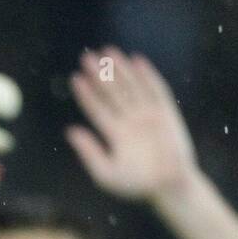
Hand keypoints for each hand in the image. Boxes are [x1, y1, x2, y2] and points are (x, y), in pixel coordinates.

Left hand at [68, 47, 198, 204]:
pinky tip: (136, 61)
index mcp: (113, 134)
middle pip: (111, 92)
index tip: (76, 78)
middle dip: (100, 74)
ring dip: (120, 69)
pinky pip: (156, 90)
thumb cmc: (135, 185)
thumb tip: (70, 131)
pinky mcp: (166, 113)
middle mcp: (128, 121)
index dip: (86, 93)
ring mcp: (147, 115)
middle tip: (87, 56)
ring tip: (108, 52)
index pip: (96, 109)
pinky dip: (147, 76)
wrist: (168, 186)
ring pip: (131, 87)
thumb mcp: (105, 173)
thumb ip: (88, 151)